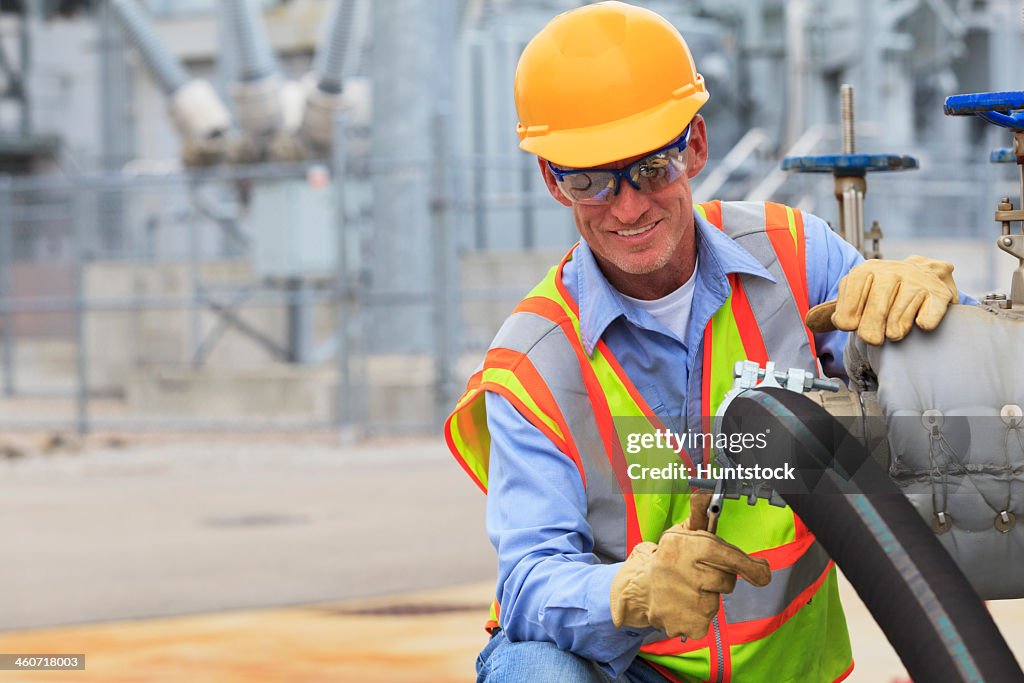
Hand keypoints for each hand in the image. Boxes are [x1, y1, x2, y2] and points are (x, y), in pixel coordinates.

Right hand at [609, 490, 770, 638]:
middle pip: (727, 581)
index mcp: (683, 546)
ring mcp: (685, 600)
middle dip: (720, 578)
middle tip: (701, 575)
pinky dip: (698, 616)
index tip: (762, 571)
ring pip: (716, 601)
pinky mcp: (687, 623)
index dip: (747, 564)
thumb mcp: (680, 535)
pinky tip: (683, 606)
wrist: (640, 589)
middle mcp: (683, 572)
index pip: (725, 554)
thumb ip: (700, 517)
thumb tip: (705, 494)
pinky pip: (707, 620)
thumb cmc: (668, 559)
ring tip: (686, 591)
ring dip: (707, 597)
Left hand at [805, 255, 958, 344]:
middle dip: (871, 329)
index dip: (849, 315)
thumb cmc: (883, 293)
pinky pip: (927, 316)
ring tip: (894, 332)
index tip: (851, 326)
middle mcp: (891, 271)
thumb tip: (810, 321)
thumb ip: (835, 311)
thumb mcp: (857, 296)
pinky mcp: (939, 294)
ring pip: (899, 315)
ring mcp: (916, 281)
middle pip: (876, 307)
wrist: (926, 276)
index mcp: (865, 271)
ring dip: (895, 330)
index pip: (851, 294)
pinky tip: (919, 324)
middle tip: (873, 339)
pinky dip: (922, 324)